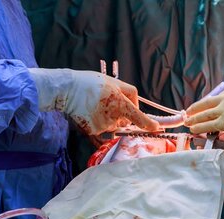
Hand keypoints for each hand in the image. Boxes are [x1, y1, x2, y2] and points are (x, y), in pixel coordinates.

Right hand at [29, 68, 158, 134]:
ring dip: (109, 117)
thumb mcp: (114, 82)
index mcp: (120, 104)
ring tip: (96, 104)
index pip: (139, 118)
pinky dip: (98, 121)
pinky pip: (102, 128)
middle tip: (107, 100)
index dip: (149, 125)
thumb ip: (130, 93)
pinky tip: (90, 111)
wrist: (67, 90)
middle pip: (124, 121)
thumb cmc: (91, 83)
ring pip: (112, 125)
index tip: (156, 128)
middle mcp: (113, 118)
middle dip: (120, 114)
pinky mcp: (93, 131)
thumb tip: (136, 107)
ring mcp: (102, 126)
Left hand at [185, 83, 223, 149]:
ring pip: (205, 114)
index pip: (218, 96)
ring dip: (194, 119)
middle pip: (207, 102)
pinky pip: (208, 124)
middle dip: (196, 108)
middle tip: (188, 112)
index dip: (208, 103)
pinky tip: (193, 129)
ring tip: (187, 122)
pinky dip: (199, 127)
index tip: (203, 106)